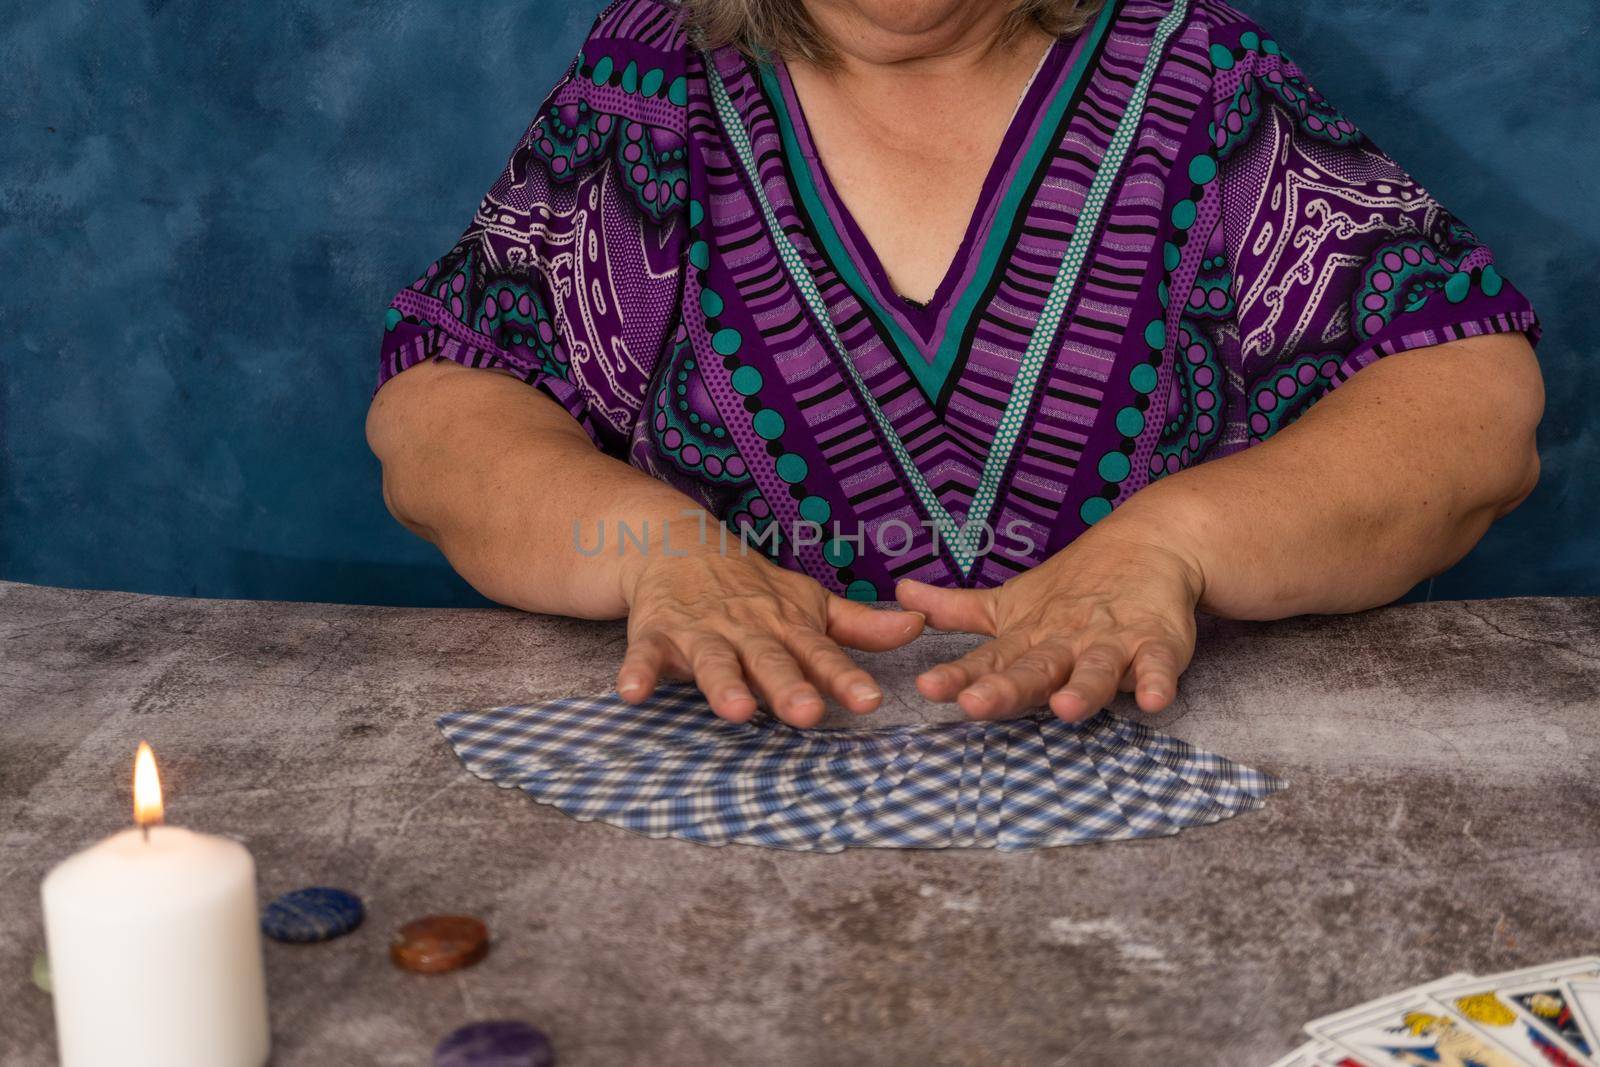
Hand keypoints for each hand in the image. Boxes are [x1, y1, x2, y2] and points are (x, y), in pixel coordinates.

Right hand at [618, 538, 924, 726]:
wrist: (675, 543)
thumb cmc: (751, 587)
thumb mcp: (808, 602)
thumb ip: (860, 624)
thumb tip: (918, 627)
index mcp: (785, 626)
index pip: (820, 654)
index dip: (845, 677)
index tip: (870, 701)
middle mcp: (746, 630)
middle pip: (769, 660)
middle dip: (787, 686)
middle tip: (807, 713)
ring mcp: (700, 632)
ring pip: (713, 661)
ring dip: (722, 684)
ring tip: (735, 711)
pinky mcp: (656, 634)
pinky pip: (645, 655)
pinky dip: (638, 672)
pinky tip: (632, 694)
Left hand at [896, 526, 1203, 721]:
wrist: (1148, 544)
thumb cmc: (1072, 589)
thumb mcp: (1010, 602)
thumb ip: (956, 610)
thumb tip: (901, 594)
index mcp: (1028, 638)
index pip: (987, 661)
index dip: (958, 675)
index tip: (928, 688)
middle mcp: (1065, 642)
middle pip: (1034, 669)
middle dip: (1005, 688)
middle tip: (975, 704)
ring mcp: (1112, 642)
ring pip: (1096, 670)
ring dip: (1083, 689)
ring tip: (1065, 708)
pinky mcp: (1157, 642)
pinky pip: (1159, 665)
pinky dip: (1159, 680)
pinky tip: (1155, 698)